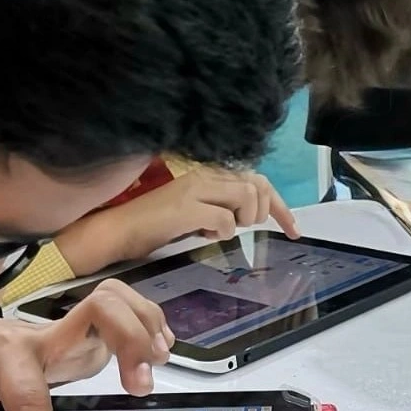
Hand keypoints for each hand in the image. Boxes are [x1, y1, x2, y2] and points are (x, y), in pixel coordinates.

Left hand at [0, 279, 172, 410]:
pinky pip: (125, 310)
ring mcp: (68, 330)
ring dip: (145, 326)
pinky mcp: (84, 333)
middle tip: (141, 387)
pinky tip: (156, 349)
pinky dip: (149, 323)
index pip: (27, 395)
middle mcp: (44, 335)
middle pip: (99, 308)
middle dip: (129, 341)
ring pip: (117, 300)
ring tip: (157, 362)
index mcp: (7, 355)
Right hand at [54, 168, 299, 275]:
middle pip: (258, 185)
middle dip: (264, 212)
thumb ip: (220, 208)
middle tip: (242, 228)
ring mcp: (195, 189)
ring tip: (220, 231)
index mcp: (208, 175)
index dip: (279, 205)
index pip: (257, 180)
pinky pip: (225, 220)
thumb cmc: (153, 225)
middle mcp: (204, 175)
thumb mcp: (195, 213)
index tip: (293, 228)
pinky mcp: (186, 207)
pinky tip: (205, 236)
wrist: (117, 229)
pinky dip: (223, 233)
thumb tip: (247, 216)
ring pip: (247, 197)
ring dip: (243, 221)